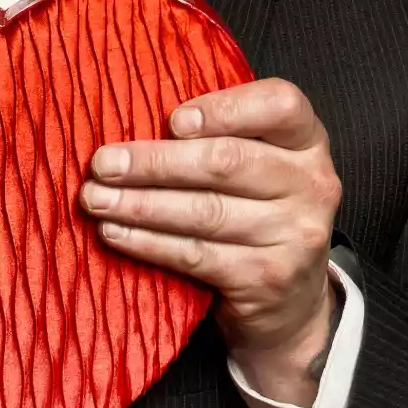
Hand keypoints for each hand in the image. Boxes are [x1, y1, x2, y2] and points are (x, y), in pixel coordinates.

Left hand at [79, 78, 341, 405]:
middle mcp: (312, 184)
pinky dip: (148, 242)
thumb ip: (223, 135)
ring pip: (205, 212)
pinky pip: (196, 255)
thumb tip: (134, 115)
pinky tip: (115, 231)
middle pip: (227, 162)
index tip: (172, 120)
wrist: (290, 303)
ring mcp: (294, 235)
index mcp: (307, 140)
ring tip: (95, 199)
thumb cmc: (257, 212)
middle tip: (102, 164)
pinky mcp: (267, 279)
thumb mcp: (260, 163)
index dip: (224, 108)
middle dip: (155, 162)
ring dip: (140, 204)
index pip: (280, 104)